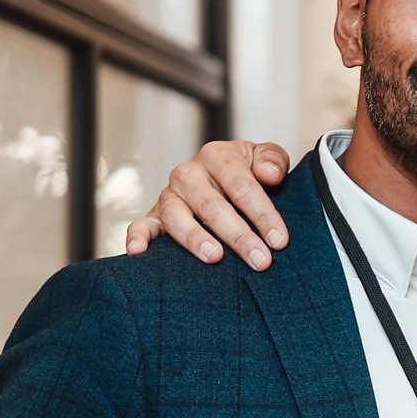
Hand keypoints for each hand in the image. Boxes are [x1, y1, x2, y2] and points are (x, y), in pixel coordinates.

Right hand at [123, 140, 294, 266]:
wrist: (220, 180)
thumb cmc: (246, 174)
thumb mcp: (264, 159)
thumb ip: (273, 160)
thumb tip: (270, 174)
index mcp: (217, 156)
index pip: (242, 186)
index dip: (263, 214)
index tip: (279, 241)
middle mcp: (189, 174)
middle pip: (212, 206)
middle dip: (239, 236)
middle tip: (260, 260)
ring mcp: (169, 196)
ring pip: (178, 217)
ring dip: (195, 239)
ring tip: (215, 257)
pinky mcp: (154, 217)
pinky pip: (140, 226)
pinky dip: (137, 238)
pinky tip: (140, 253)